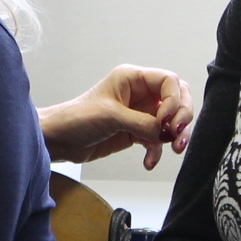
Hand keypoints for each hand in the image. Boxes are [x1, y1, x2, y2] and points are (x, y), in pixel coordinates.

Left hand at [40, 65, 193, 168]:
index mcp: (132, 78)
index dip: (174, 100)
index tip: (165, 120)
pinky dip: (157, 151)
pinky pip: (157, 139)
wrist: (58, 140)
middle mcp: (139, 93)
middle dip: (182, 116)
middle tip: (176, 135)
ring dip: (175, 135)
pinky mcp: (136, 132)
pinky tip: (149, 162)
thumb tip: (166, 132)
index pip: (169, 81)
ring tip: (173, 149)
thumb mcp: (111, 117)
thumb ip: (142, 123)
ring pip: (171, 121)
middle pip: (177, 99)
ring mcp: (139, 113)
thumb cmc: (76, 118)